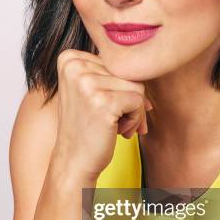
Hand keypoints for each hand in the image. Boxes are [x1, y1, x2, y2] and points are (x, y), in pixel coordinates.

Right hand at [52, 49, 152, 180]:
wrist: (73, 161)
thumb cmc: (86, 126)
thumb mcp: (90, 89)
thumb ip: (109, 70)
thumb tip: (150, 63)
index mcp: (69, 58)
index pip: (116, 61)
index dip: (120, 86)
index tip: (110, 106)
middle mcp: (75, 66)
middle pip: (127, 71)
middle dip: (130, 99)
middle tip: (117, 121)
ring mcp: (87, 83)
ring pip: (136, 85)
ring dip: (134, 110)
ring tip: (117, 126)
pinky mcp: (103, 102)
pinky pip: (138, 101)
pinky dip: (135, 119)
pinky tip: (119, 131)